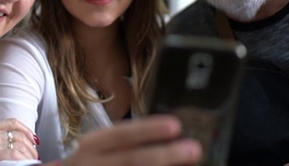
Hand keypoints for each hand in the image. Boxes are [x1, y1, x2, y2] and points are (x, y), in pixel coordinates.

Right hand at [0, 113, 37, 165]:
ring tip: (32, 161)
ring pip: (19, 144)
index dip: (26, 130)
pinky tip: (26, 163)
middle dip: (30, 145)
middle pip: (18, 134)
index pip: (12, 122)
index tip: (33, 138)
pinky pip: (13, 154)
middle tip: (34, 154)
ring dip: (29, 154)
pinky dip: (22, 159)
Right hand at [64, 114, 201, 165]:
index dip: (149, 130)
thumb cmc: (93, 162)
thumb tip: (174, 137)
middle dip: (164, 155)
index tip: (176, 125)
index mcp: (94, 144)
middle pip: (131, 160)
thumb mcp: (104, 147)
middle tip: (194, 149)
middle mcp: (94, 163)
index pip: (123, 134)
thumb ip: (133, 142)